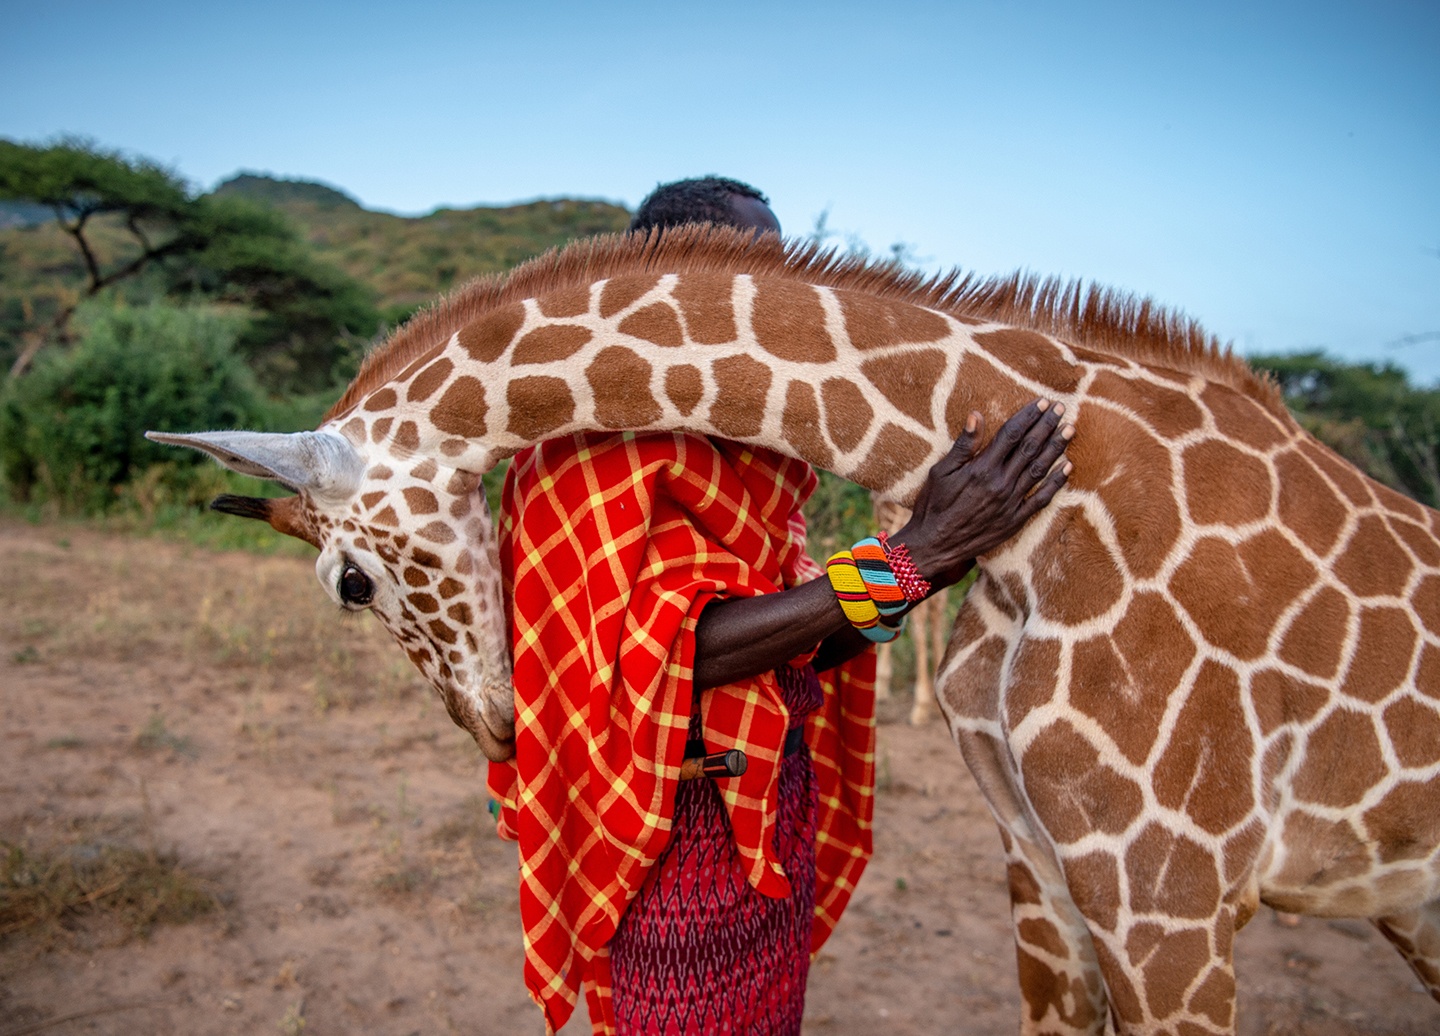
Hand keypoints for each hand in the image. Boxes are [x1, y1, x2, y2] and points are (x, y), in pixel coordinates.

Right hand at [893, 399, 1072, 589]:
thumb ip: (963, 445)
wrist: (935, 544)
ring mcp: (1010, 502)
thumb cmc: (933, 505)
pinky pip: (1041, 499)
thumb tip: (976, 416)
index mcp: (982, 468)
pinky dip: (1055, 483)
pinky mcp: (1015, 520)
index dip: (1028, 417)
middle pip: (1029, 448)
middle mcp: (1000, 483)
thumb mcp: (941, 471)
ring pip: (1039, 469)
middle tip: (1062, 409)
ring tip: (1069, 430)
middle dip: (1047, 426)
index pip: (1011, 435)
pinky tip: (1067, 467)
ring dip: (1056, 448)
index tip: (1043, 402)